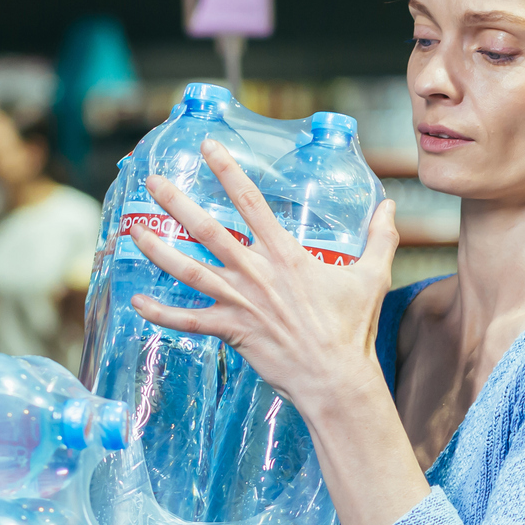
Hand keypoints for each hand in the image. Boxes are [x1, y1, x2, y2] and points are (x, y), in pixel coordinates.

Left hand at [125, 140, 398, 416]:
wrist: (336, 377)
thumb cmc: (353, 329)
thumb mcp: (372, 276)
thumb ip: (380, 238)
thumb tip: (391, 206)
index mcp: (286, 254)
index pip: (251, 202)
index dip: (228, 171)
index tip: (208, 146)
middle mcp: (257, 273)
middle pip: (208, 230)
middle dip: (177, 202)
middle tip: (153, 181)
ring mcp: (240, 302)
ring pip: (189, 270)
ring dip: (158, 249)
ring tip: (133, 230)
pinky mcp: (232, 332)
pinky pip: (188, 321)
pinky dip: (161, 313)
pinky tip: (137, 300)